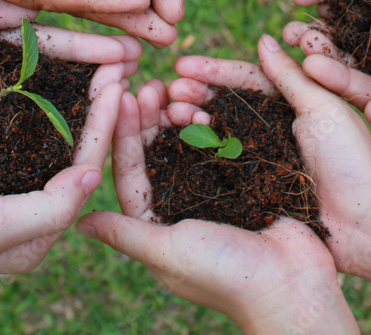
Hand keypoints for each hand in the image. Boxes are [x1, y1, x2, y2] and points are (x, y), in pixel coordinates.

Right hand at [0, 68, 118, 282]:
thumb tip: (93, 174)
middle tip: (121, 56)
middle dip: (99, 99)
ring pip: (50, 123)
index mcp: (38, 226)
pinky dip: (36, 87)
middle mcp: (25, 201)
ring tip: (96, 52)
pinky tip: (47, 59)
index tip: (120, 78)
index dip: (106, 121)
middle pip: (72, 141)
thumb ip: (51, 207)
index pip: (85, 163)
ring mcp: (0, 178)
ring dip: (75, 87)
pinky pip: (15, 117)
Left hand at [78, 81, 355, 333]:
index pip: (130, 172)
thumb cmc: (225, 276)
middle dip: (150, 117)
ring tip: (179, 89)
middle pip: (158, 152)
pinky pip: (224, 143)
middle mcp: (183, 204)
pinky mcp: (246, 179)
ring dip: (180, 115)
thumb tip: (77, 222)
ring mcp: (215, 190)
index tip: (122, 96)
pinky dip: (215, 122)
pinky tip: (209, 101)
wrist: (293, 285)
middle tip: (150, 84)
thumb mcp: (167, 253)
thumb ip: (125, 233)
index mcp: (158, 223)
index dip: (123, 134)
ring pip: (188, 143)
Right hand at [168, 37, 370, 280]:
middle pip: (226, 102)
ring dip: (192, 117)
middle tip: (169, 89)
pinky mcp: (254, 185)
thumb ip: (290, 75)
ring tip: (171, 110)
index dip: (213, 72)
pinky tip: (177, 138)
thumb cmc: (352, 162)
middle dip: (196, 93)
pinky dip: (199, 147)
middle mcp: (273, 127)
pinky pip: (222, 161)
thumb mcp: (323, 108)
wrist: (364, 225)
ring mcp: (261, 157)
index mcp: (293, 103)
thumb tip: (264, 38)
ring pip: (219, 129)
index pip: (246, 79)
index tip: (181, 66)